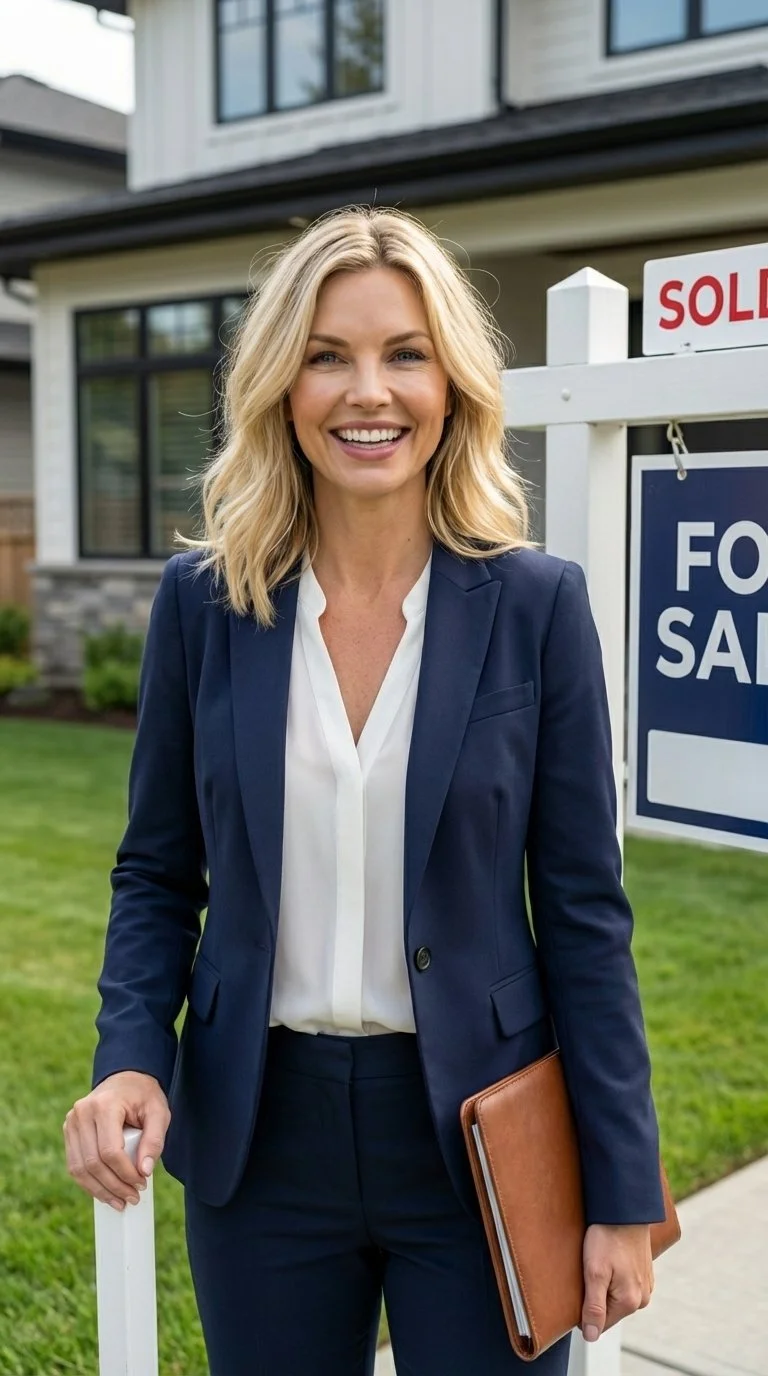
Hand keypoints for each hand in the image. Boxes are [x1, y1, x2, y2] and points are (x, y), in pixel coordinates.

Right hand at [63, 1071, 169, 1210]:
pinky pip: (74, 1165)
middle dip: (114, 1186)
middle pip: (93, 1162)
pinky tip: (105, 1193)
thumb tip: (145, 1171)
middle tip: (133, 1198)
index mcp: (104, 1105)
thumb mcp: (158, 1112)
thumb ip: (154, 1140)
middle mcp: (82, 1113)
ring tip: (120, 1202)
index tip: (142, 1183)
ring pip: (79, 1168)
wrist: (125, 1078)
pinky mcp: (69, 1132)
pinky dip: (89, 1183)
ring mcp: (71, 1122)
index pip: (110, 1150)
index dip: (125, 1173)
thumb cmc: (144, 1096)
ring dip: (99, 1190)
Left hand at [581, 1223, 653, 1341]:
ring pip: (616, 1296)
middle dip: (594, 1296)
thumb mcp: (595, 1272)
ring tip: (597, 1262)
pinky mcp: (645, 1272)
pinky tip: (608, 1259)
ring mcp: (646, 1285)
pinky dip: (614, 1276)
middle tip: (587, 1270)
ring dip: (604, 1285)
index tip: (578, 1286)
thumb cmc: (607, 1237)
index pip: (600, 1324)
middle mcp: (642, 1298)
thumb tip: (591, 1337)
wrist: (625, 1209)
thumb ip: (593, 1307)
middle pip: (609, 1310)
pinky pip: (624, 1284)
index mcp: (630, 1302)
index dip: (583, 1310)